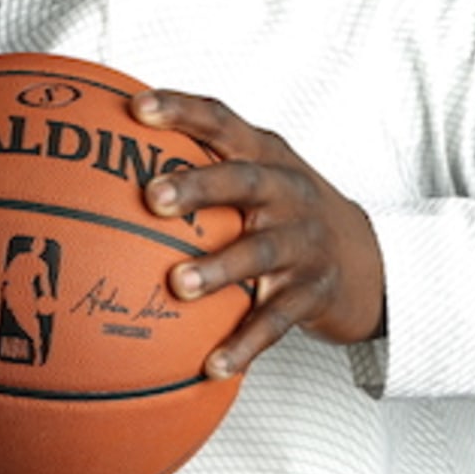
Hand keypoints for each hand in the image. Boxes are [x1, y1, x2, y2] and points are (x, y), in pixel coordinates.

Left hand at [134, 91, 384, 378]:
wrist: (369, 260)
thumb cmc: (285, 212)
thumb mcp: (257, 174)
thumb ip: (199, 162)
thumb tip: (105, 156)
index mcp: (265, 156)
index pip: (222, 122)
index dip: (181, 110)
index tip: (137, 108)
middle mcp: (288, 192)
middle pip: (244, 181)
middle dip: (199, 185)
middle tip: (152, 197)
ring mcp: (303, 243)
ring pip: (260, 252)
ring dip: (219, 268)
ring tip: (177, 285)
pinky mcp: (312, 293)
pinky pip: (276, 320)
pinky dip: (245, 343)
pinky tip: (213, 365)